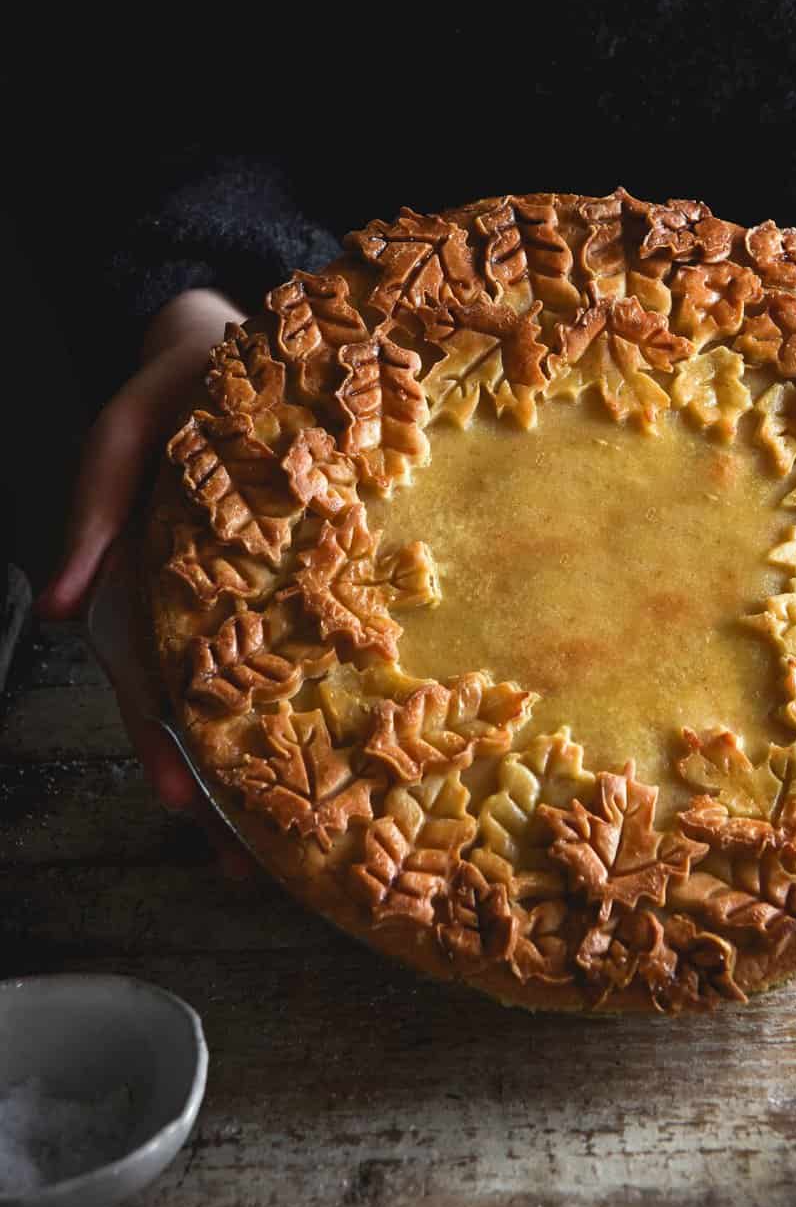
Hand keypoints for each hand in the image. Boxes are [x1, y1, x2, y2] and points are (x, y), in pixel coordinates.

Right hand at [37, 288, 255, 877]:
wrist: (229, 339)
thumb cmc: (179, 381)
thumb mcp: (126, 428)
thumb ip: (96, 501)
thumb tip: (64, 608)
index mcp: (138, 578)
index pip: (141, 674)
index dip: (157, 738)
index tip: (183, 801)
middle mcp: (175, 601)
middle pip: (183, 710)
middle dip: (207, 787)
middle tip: (242, 866)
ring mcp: (220, 598)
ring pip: (225, 698)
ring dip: (243, 771)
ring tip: (276, 851)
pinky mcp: (269, 586)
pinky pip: (273, 656)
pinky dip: (285, 710)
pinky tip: (321, 760)